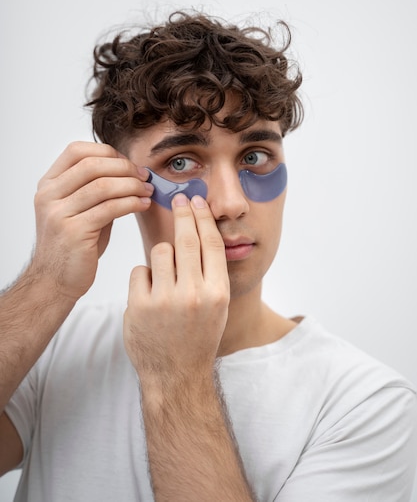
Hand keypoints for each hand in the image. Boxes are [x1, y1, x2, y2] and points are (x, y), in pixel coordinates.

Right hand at [29, 141, 152, 301]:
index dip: (107, 151)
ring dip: (132, 185)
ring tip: (147, 190)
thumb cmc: (74, 244)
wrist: (55, 280)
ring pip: (103, 186)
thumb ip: (97, 188)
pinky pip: (109, 208)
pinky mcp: (73, 232)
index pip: (77, 151)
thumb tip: (131, 170)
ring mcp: (58, 214)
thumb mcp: (80, 209)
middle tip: (144, 176)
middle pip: (92, 165)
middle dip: (124, 168)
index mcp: (48, 185)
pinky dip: (131, 202)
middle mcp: (49, 196)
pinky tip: (143, 204)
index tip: (128, 163)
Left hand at [123, 193, 229, 381]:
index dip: (203, 217)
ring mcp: (165, 300)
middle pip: (187, 239)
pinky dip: (143, 277)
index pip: (211, 242)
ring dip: (161, 255)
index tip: (197, 200)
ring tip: (164, 275)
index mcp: (217, 292)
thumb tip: (202, 230)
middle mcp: (194, 294)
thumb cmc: (197, 336)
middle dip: (183, 213)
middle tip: (179, 198)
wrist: (176, 375)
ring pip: (160, 251)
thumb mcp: (216, 306)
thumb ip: (210, 272)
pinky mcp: (139, 306)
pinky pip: (140, 271)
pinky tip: (149, 295)